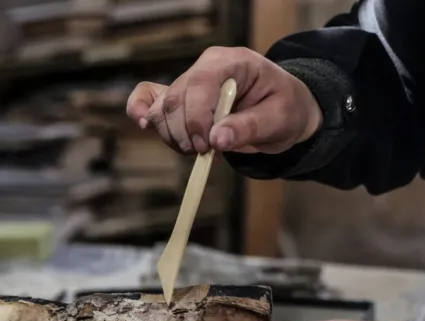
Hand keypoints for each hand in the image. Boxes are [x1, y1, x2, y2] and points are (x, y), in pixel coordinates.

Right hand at [126, 46, 322, 155]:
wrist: (282, 111)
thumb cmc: (284, 109)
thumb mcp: (278, 119)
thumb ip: (248, 127)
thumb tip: (217, 139)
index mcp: (230, 62)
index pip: (200, 83)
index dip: (196, 118)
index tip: (208, 147)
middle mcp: (205, 67)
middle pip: (175, 99)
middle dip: (184, 134)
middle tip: (205, 154)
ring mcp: (189, 81)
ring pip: (161, 109)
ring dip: (173, 137)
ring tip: (199, 150)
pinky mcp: (179, 98)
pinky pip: (147, 99)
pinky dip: (140, 113)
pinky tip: (144, 126)